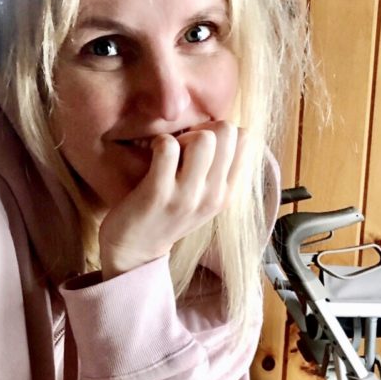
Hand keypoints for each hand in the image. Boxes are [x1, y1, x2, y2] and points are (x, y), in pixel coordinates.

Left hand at [98, 122, 247, 280]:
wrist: (135, 251)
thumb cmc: (167, 215)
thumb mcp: (203, 198)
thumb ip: (218, 169)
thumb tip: (226, 128)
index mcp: (227, 194)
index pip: (245, 139)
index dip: (219, 132)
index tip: (199, 147)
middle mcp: (213, 196)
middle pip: (227, 131)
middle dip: (202, 129)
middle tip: (182, 147)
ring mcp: (187, 197)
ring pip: (204, 138)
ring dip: (182, 137)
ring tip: (168, 154)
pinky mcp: (159, 194)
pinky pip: (168, 147)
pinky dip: (159, 144)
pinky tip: (152, 157)